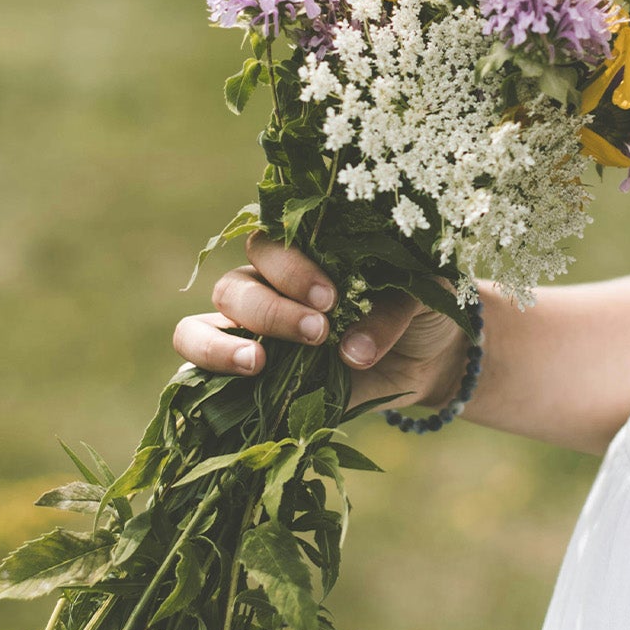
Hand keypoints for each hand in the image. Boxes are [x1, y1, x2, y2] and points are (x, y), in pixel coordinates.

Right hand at [171, 234, 472, 413]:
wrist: (430, 357)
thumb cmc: (419, 310)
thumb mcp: (422, 299)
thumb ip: (388, 315)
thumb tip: (352, 353)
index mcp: (303, 254)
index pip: (270, 246)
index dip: (291, 270)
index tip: (330, 298)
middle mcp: (267, 289)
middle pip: (234, 288)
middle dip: (270, 310)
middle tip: (317, 333)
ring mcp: (250, 335)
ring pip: (198, 327)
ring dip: (222, 345)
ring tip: (258, 362)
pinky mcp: (249, 379)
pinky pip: (201, 373)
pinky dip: (210, 375)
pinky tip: (244, 383)